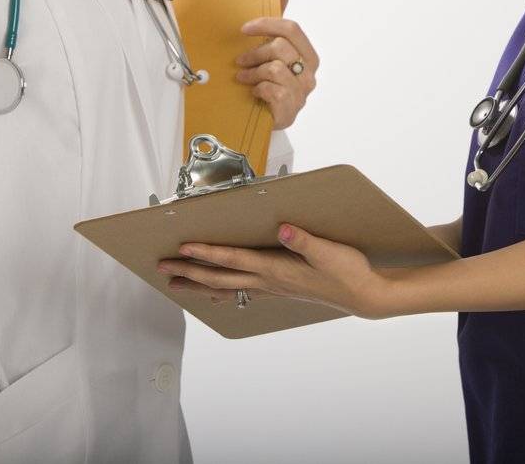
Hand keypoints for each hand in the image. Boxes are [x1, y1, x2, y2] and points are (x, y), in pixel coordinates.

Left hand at [157, 224, 393, 318]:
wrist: (363, 295)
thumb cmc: (347, 271)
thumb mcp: (329, 251)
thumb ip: (305, 240)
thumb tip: (284, 228)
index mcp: (276, 269)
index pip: (233, 260)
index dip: (207, 254)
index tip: (183, 248)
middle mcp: (268, 281)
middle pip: (219, 277)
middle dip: (189, 272)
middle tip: (162, 268)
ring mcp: (272, 287)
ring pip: (226, 286)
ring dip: (198, 284)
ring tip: (175, 284)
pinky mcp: (279, 288)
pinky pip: (240, 289)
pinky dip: (221, 288)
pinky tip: (215, 290)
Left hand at [235, 0, 317, 129]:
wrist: (266, 119)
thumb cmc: (271, 81)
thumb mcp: (273, 48)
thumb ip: (278, 16)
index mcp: (309, 55)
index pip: (291, 29)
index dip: (266, 25)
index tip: (245, 29)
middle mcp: (309, 73)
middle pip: (281, 48)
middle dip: (255, 52)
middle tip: (241, 60)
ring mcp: (302, 92)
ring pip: (274, 68)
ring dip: (253, 72)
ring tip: (244, 77)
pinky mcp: (291, 108)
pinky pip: (271, 88)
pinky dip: (257, 88)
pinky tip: (254, 92)